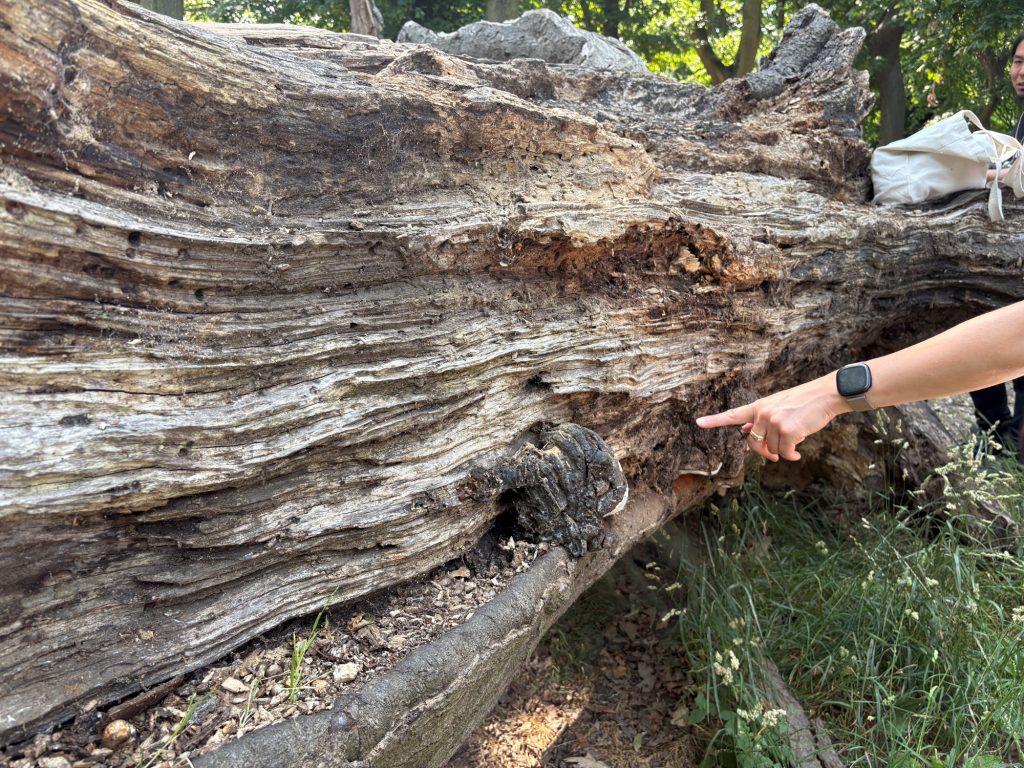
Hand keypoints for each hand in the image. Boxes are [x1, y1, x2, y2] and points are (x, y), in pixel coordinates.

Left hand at [695, 375, 847, 461]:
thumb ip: (761, 419)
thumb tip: (747, 434)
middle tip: (773, 456)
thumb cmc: (803, 403)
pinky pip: (784, 453)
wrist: (825, 395)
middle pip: (754, 444)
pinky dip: (792, 456)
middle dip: (764, 453)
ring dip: (783, 452)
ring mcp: (774, 421)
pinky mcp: (788, 430)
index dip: (715, 420)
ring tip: (794, 443)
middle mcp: (763, 413)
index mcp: (758, 407)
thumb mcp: (778, 407)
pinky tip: (798, 453)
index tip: (698, 423)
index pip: (733, 415)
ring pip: (772, 450)